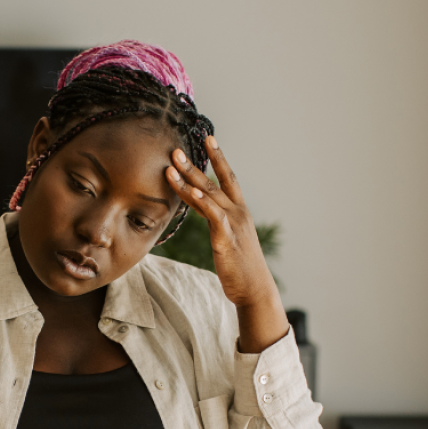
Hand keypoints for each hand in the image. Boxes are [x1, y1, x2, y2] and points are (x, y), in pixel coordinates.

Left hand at [165, 137, 275, 308]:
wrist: (255, 290)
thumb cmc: (240, 267)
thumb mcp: (228, 239)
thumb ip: (216, 222)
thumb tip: (202, 210)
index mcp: (239, 212)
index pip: (227, 178)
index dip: (218, 158)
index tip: (208, 139)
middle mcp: (238, 213)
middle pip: (214, 182)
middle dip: (194, 164)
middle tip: (176, 150)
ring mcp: (233, 224)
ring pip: (209, 195)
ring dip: (189, 179)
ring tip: (172, 166)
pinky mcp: (226, 239)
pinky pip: (212, 215)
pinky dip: (200, 201)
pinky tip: (189, 191)